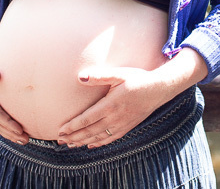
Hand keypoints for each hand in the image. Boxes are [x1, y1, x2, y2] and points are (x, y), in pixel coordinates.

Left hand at [56, 67, 170, 147]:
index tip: (60, 130)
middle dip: (74, 137)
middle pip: (90, 131)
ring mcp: (122, 124)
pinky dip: (99, 143)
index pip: (86, 119)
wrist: (159, 89)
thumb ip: (99, 76)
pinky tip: (91, 144)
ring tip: (70, 145)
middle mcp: (115, 118)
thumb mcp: (119, 74)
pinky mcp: (128, 126)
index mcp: (110, 105)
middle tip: (59, 141)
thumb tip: (80, 77)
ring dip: (83, 142)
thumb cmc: (138, 79)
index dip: (72, 126)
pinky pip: (110, 138)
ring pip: (98, 137)